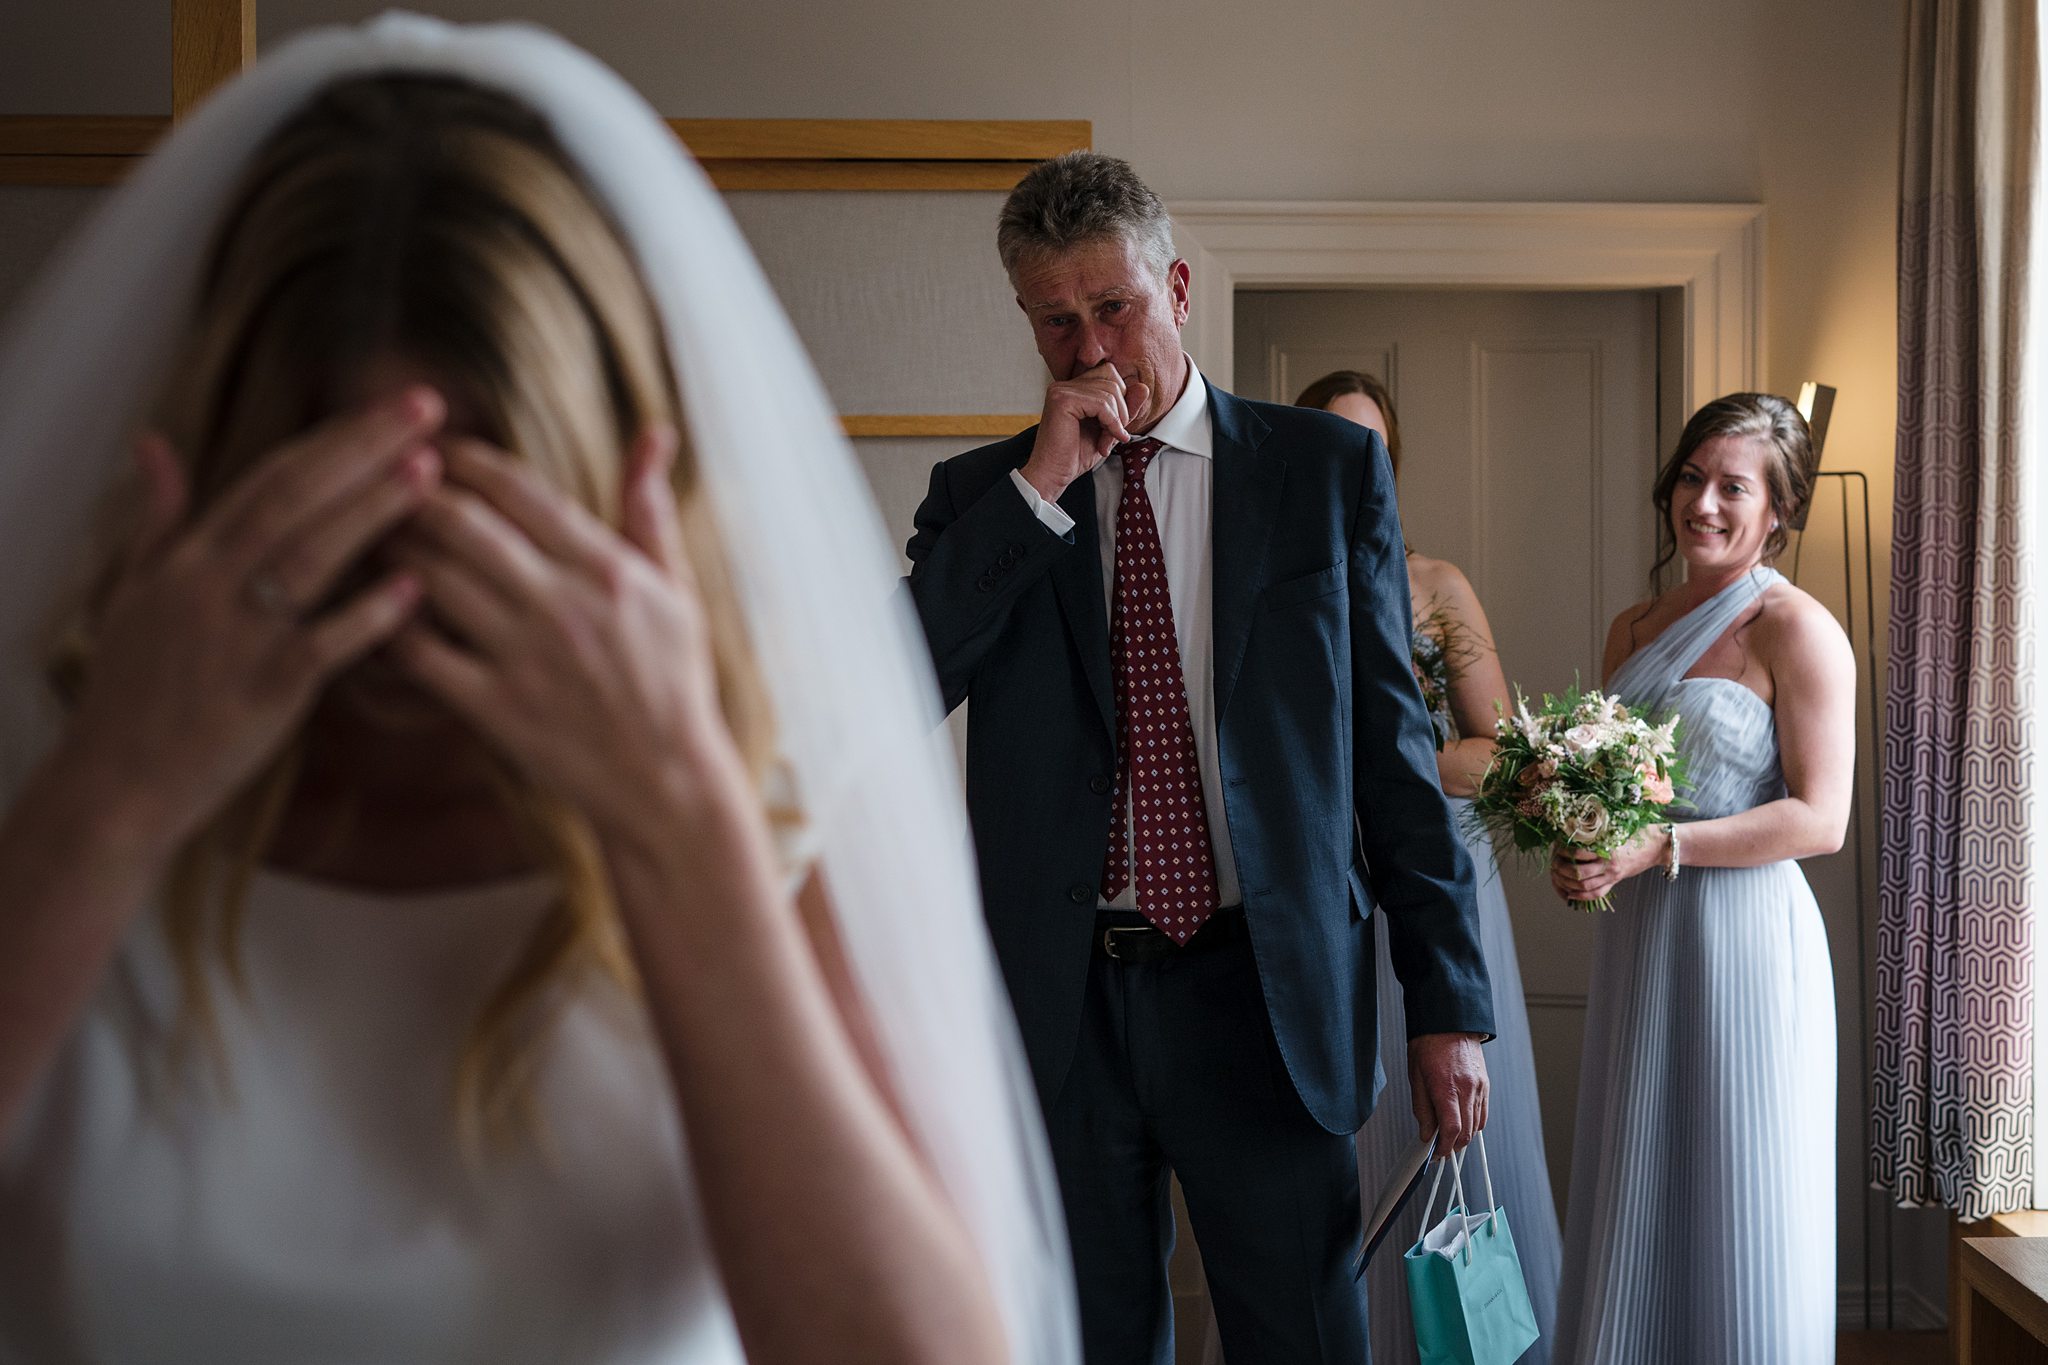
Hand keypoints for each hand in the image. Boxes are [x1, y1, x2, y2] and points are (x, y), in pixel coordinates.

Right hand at [57, 392, 441, 853]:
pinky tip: (416, 586)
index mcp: (189, 558)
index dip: (334, 438)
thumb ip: (156, 518)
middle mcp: (211, 585)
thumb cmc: (133, 688)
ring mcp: (239, 637)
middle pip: (295, 499)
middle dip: (364, 448)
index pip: (270, 477)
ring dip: (372, 511)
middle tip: (428, 408)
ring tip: (431, 473)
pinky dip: (369, 615)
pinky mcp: (265, 692)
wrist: (117, 782)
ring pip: (311, 557)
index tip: (391, 408)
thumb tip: (154, 442)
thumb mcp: (132, 592)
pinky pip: (324, 645)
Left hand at [390, 429, 743, 843]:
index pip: (520, 490)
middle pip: (463, 524)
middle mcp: (562, 605)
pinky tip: (375, 606)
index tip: (439, 449)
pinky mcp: (496, 708)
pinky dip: (389, 624)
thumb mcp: (676, 590)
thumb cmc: (674, 680)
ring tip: (373, 536)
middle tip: (388, 486)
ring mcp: (525, 658)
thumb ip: (649, 511)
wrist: (666, 780)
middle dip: (415, 494)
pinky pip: (420, 654)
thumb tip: (654, 430)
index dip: (467, 459)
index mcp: (606, 569)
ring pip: (433, 580)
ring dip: (393, 550)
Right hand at [1018, 361, 1150, 501]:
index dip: (1121, 400)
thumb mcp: (1109, 429)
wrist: (1052, 476)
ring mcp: (1061, 390)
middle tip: (1113, 436)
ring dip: (1116, 421)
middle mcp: (1064, 385)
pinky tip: (1105, 442)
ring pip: (1110, 392)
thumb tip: (1144, 387)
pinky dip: (1111, 423)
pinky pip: (1102, 404)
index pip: (1110, 374)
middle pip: (1113, 380)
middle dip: (1121, 410)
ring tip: (1105, 442)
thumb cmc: (1074, 457)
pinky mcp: (1063, 400)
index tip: (1116, 428)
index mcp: (1072, 389)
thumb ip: (1125, 409)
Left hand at [1408, 1031, 1488, 1152]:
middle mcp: (1467, 1089)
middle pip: (1467, 1132)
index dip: (1444, 1147)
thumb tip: (1426, 1134)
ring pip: (1478, 1125)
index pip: (1451, 1129)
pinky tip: (1462, 1121)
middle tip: (1440, 1148)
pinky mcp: (1486, 1084)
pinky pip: (1483, 1113)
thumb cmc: (1429, 1045)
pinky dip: (1474, 1123)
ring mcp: (1480, 1087)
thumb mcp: (1416, 1078)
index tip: (1436, 1154)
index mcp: (1446, 1088)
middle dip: (1454, 1145)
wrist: (1448, 1022)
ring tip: (1449, 1135)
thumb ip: (1422, 1110)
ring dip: (1465, 1136)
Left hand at [1549, 826, 1667, 903]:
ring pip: (1585, 885)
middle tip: (1553, 863)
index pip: (1579, 853)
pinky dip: (1581, 896)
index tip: (1557, 847)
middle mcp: (1610, 864)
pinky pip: (1596, 893)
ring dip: (1567, 883)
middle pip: (1579, 873)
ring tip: (1557, 876)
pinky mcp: (1616, 881)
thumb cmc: (1637, 832)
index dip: (1564, 852)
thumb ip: (1597, 832)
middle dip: (1562, 870)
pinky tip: (1570, 893)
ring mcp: (1613, 875)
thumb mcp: (1616, 828)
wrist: (1658, 845)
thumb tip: (1574, 831)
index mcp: (1608, 848)